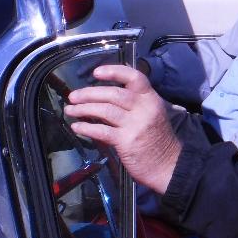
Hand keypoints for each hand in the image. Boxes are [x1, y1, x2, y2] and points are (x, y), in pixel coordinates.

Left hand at [64, 65, 180, 193]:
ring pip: (105, 110)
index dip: (114, 72)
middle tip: (73, 96)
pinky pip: (102, 131)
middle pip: (113, 94)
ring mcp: (136, 125)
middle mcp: (144, 108)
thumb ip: (133, 104)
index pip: (134, 78)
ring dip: (83, 109)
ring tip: (70, 110)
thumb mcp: (151, 114)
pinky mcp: (127, 141)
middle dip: (89, 93)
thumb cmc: (157, 140)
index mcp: (151, 99)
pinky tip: (77, 127)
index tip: (96, 72)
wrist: (168, 166)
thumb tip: (102, 96)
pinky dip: (86, 128)